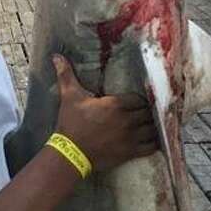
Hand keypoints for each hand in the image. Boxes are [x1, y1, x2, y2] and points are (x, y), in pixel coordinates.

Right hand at [51, 55, 159, 172]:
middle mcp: (127, 120)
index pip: (140, 98)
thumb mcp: (69, 98)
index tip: (137, 102)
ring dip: (153, 126)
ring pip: (153, 128)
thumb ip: (66, 76)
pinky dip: (154, 143)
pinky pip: (151, 147)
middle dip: (147, 112)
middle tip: (144, 113)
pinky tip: (153, 140)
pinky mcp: (130, 152)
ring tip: (150, 125)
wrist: (69, 154)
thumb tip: (56, 56)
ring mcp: (131, 137)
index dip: (140, 100)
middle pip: (149, 112)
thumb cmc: (70, 124)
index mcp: (116, 104)